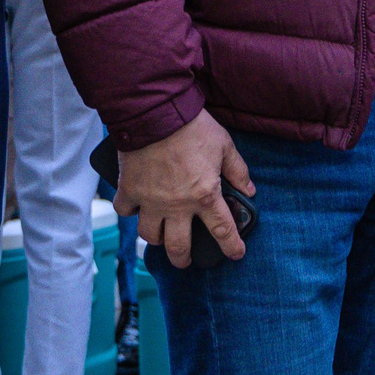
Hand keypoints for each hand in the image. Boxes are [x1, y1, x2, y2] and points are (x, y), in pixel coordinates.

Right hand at [115, 110, 253, 268]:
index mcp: (204, 195)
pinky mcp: (129, 190)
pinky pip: (125, 211)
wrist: (156, 113)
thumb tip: (249, 190)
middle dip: (183, 260)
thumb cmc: (193, 127)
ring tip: (161, 236)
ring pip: (150, 235)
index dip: (232, 246)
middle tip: (186, 261)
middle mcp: (177, 205)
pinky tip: (136, 208)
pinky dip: (130, 212)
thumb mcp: (225, 146)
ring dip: (157, 239)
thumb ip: (238, 171)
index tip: (236, 255)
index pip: (222, 230)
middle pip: (179, 247)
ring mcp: (150, 201)